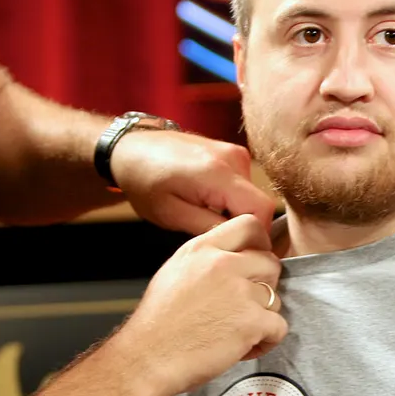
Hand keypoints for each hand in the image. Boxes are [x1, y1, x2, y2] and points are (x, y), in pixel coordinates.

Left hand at [110, 130, 276, 234]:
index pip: (262, 210)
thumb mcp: (172, 214)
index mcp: (218, 173)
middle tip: (212, 232)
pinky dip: (232, 199)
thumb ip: (210, 229)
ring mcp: (235, 153)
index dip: (255, 234)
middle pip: (259, 204)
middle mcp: (233, 158)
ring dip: (235, 211)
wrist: (132, 148)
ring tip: (204, 212)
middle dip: (241, 224)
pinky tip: (207, 200)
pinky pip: (244, 185)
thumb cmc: (145, 181)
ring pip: (252, 196)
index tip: (237, 247)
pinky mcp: (233, 153)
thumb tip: (241, 242)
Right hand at [111, 214, 287, 395]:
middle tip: (244, 307)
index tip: (256, 264)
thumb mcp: (175, 273)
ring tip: (235, 334)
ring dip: (262, 319)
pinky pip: (279, 327)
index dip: (261, 245)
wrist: (146, 359)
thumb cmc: (156, 325)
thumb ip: (206, 260)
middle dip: (264, 286)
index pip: (249, 225)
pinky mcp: (251, 322)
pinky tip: (242, 348)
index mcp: (202, 249)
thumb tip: (234, 258)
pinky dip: (266, 342)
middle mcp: (223, 264)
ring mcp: (240, 292)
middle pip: (270, 263)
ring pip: (275, 299)